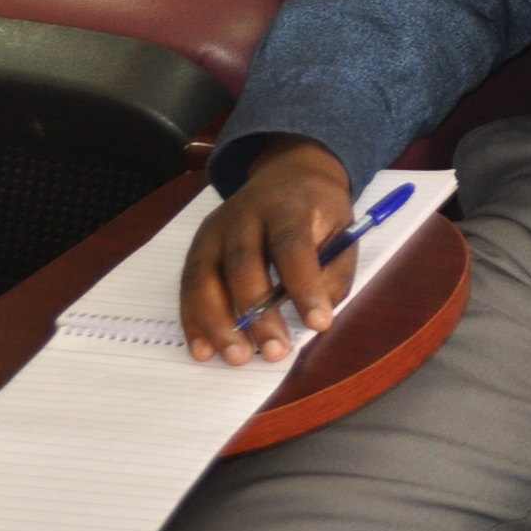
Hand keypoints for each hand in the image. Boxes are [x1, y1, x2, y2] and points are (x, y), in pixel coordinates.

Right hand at [177, 136, 353, 365]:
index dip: (305, 286)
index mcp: (288, 206)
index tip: (319, 323)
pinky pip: (188, 287)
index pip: (292, 246)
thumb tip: (319, 317)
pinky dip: (194, 321)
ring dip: (218, 323)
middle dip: (256, 313)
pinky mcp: (198, 246)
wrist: (290, 172)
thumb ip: (335, 271)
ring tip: (237, 358)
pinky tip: (204, 350)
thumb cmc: (319, 210)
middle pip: (243, 264)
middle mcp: (245, 214)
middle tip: (274, 352)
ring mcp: (215, 229)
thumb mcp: (342, 230)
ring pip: (205, 277)